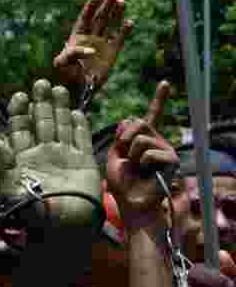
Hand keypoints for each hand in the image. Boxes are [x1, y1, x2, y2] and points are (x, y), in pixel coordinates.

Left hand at [0, 80, 101, 232]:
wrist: (63, 230)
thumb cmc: (34, 216)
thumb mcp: (12, 192)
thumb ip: (6, 167)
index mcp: (23, 159)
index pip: (20, 130)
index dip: (19, 113)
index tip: (19, 96)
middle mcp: (43, 155)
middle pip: (41, 123)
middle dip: (39, 103)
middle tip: (40, 84)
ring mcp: (63, 158)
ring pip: (60, 126)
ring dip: (59, 108)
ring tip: (57, 89)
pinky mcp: (83, 164)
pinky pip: (81, 139)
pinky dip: (79, 126)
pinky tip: (76, 112)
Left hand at [54, 0, 133, 91]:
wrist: (79, 88)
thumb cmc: (67, 75)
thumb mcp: (63, 63)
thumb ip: (72, 54)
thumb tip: (91, 50)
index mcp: (77, 36)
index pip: (85, 18)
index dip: (90, 7)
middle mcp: (91, 37)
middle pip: (99, 18)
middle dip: (106, 5)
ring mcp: (102, 43)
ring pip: (110, 24)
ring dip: (116, 13)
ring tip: (121, 2)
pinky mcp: (112, 52)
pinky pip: (120, 38)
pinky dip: (125, 31)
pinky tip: (129, 22)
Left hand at [106, 81, 176, 221]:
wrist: (132, 203)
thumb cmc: (122, 183)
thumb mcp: (115, 156)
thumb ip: (120, 137)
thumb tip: (127, 119)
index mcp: (143, 139)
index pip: (151, 116)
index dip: (159, 100)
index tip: (165, 83)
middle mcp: (157, 141)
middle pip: (139, 122)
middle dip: (124, 138)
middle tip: (125, 155)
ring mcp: (165, 149)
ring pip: (141, 137)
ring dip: (131, 154)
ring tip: (136, 168)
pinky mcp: (171, 159)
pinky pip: (148, 152)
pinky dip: (141, 163)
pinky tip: (146, 173)